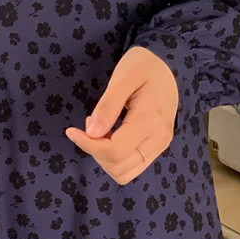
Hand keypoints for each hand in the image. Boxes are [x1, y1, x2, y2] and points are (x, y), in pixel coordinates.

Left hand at [64, 46, 178, 184]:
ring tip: (102, 129)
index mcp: (150, 120)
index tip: (72, 130)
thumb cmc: (143, 66)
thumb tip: (92, 134)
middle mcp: (158, 139)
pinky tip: (111, 135)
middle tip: (93, 122)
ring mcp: (160, 146)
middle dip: (95, 150)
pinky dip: (115, 158)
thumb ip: (107, 106)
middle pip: (118, 166)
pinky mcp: (157, 147)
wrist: (167, 65)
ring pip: (124, 173)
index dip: (88, 145)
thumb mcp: (123, 77)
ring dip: (104, 157)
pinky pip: (132, 167)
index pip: (114, 151)